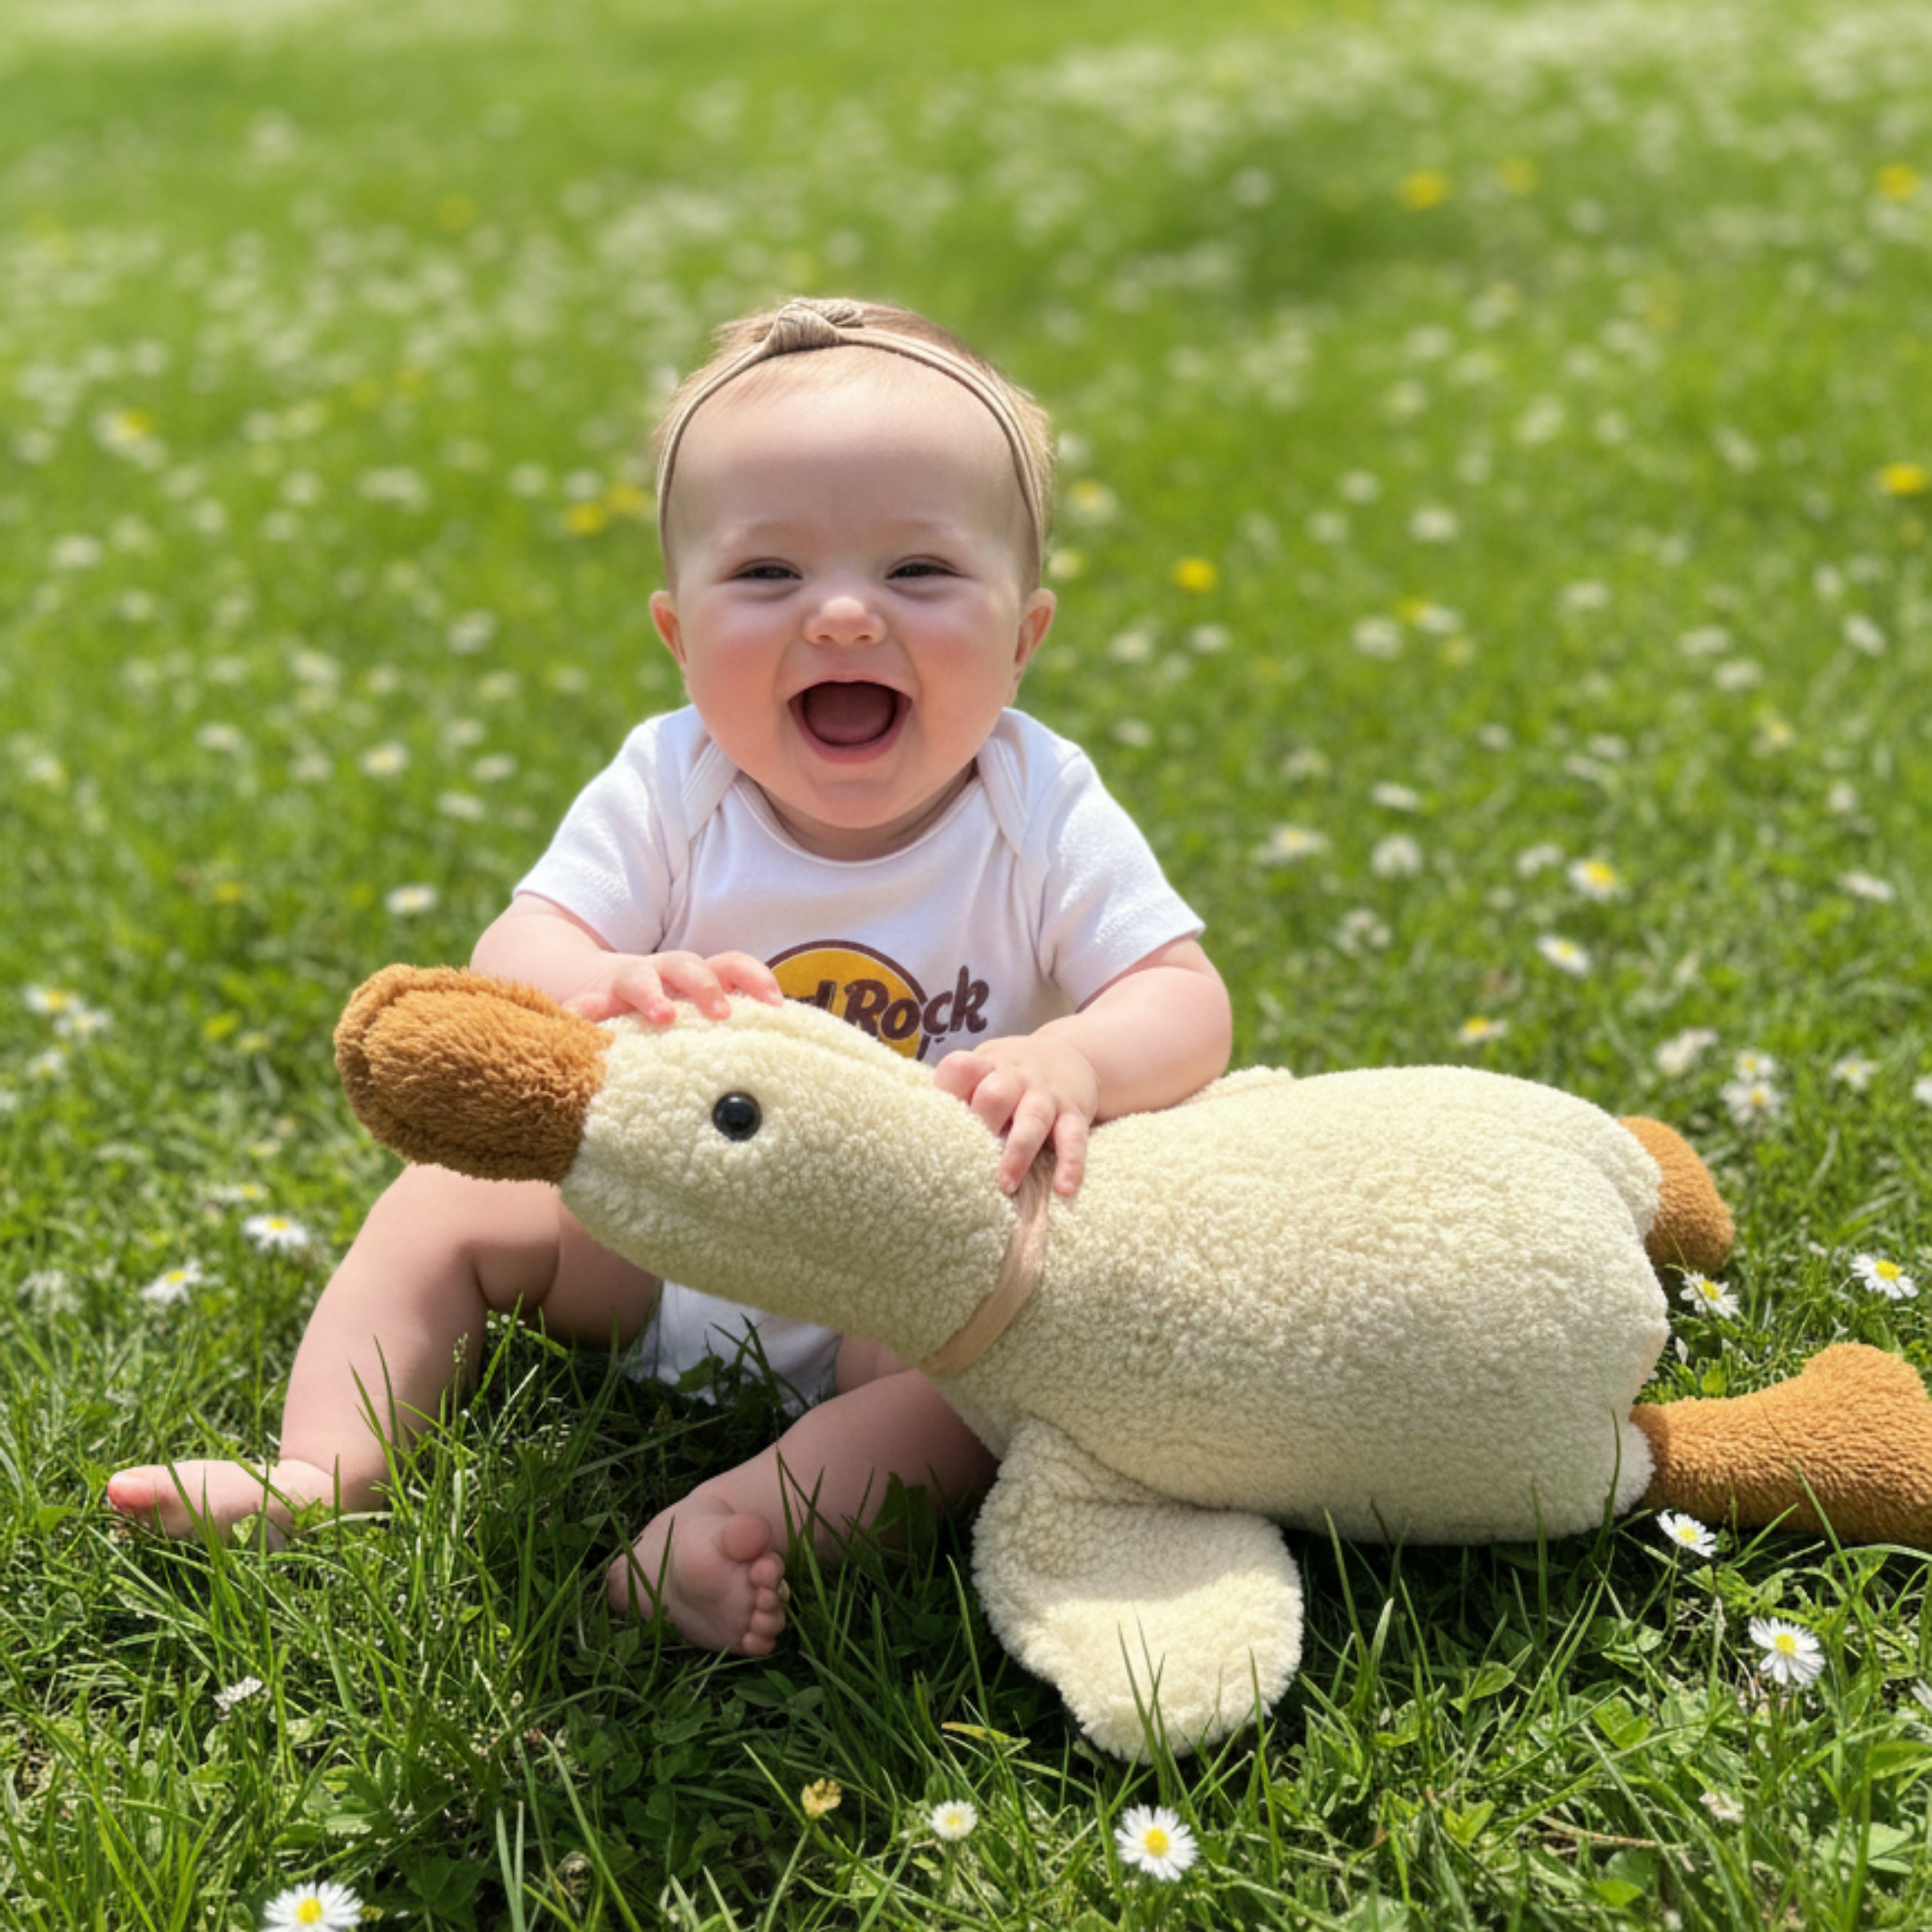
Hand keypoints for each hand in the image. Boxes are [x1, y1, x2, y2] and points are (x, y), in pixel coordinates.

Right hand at [562, 950, 784, 1025]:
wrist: (597, 985)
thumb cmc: (665, 1008)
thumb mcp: (695, 1013)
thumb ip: (730, 1032)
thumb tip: (781, 1066)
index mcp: (696, 976)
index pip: (732, 966)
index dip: (756, 979)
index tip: (776, 1005)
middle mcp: (663, 974)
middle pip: (689, 966)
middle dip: (706, 986)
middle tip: (721, 1013)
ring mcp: (625, 984)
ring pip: (639, 979)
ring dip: (652, 995)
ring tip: (662, 1017)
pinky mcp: (590, 1001)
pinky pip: (583, 1009)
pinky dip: (582, 1018)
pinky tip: (582, 1031)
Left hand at [932, 1032, 1100, 1197]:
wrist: (1071, 1054)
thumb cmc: (1010, 1075)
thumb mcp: (984, 1070)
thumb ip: (958, 1096)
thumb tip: (918, 1140)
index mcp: (986, 1066)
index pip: (961, 1068)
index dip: (949, 1090)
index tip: (938, 1120)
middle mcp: (1016, 1078)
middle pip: (996, 1093)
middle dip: (982, 1123)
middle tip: (967, 1158)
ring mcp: (1046, 1096)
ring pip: (1033, 1119)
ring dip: (1018, 1152)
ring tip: (1005, 1185)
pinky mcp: (1074, 1114)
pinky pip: (1074, 1138)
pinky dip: (1071, 1164)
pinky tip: (1064, 1189)